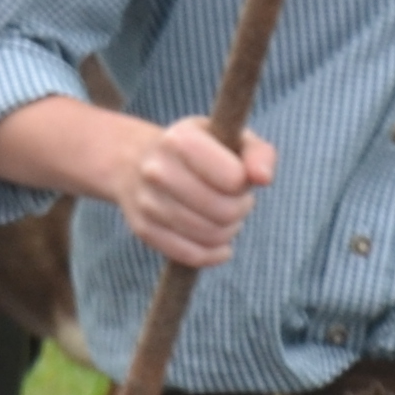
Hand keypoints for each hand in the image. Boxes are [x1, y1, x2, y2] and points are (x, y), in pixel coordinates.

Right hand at [113, 114, 277, 271]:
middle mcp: (156, 170)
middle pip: (225, 211)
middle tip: (233, 199)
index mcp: (179, 140)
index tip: (236, 176)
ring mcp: (146, 201)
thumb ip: (259, 154)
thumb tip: (263, 178)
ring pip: (211, 235)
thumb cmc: (198, 151)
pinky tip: (216, 242)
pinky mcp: (143, 229)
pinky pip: (193, 255)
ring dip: (227, 230)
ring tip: (220, 214)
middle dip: (239, 209)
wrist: (132, 158)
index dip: (243, 183)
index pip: (233, 178)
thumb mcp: (230, 139)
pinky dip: (213, 253)